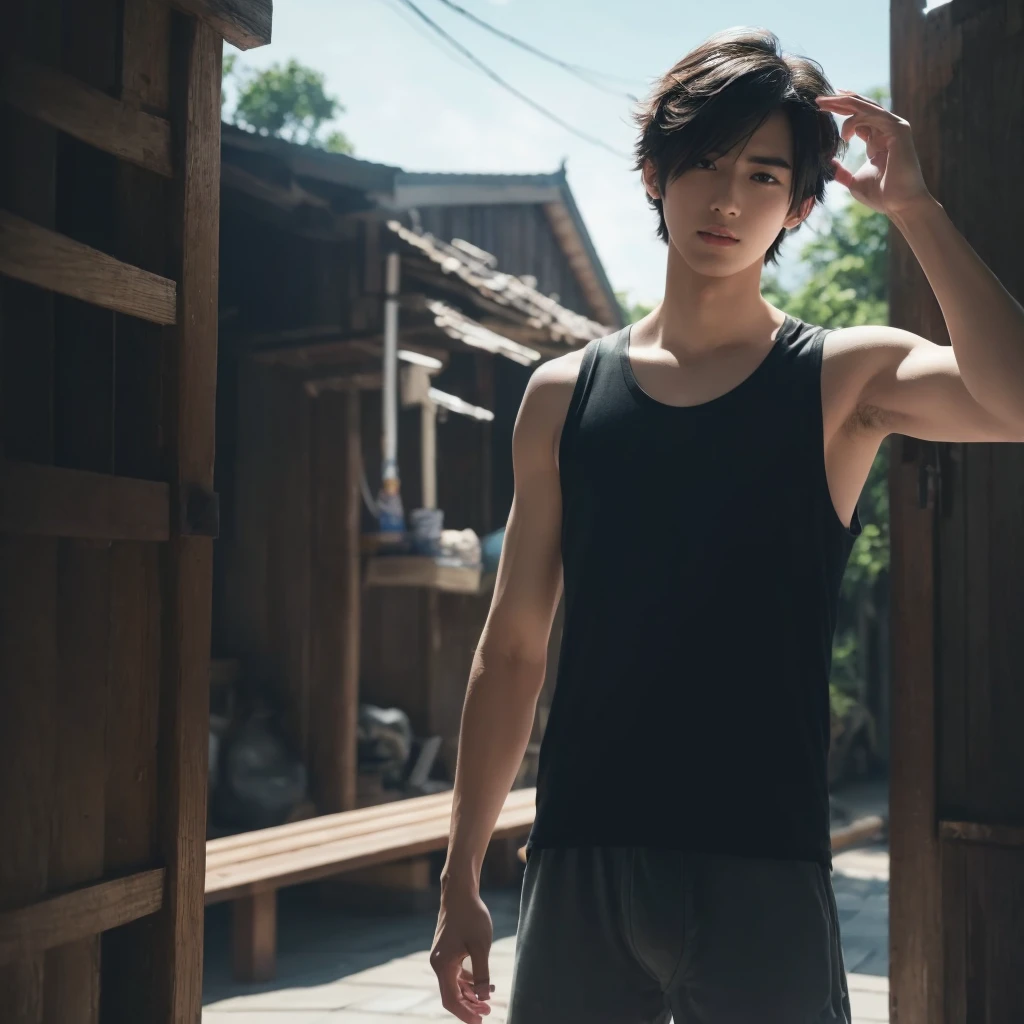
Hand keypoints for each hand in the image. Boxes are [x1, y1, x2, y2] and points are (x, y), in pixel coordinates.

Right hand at [430, 885, 494, 1022]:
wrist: (460, 892)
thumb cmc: (471, 916)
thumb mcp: (480, 946)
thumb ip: (481, 974)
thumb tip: (483, 998)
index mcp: (442, 965)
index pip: (451, 1000)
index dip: (465, 1014)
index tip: (479, 1022)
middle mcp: (439, 963)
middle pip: (452, 994)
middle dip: (469, 1005)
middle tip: (488, 1013)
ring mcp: (442, 956)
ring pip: (455, 984)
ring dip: (470, 994)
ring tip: (490, 1001)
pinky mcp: (448, 950)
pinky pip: (457, 972)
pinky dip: (469, 980)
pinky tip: (485, 983)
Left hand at [816, 90, 931, 216]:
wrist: (900, 205)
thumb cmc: (881, 196)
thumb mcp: (854, 182)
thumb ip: (842, 172)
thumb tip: (828, 164)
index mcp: (878, 140)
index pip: (859, 118)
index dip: (841, 110)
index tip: (821, 107)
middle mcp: (887, 130)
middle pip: (861, 107)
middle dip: (839, 101)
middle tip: (818, 100)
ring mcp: (895, 128)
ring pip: (866, 107)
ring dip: (843, 104)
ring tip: (822, 105)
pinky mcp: (899, 130)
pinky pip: (874, 115)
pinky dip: (856, 119)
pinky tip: (843, 134)